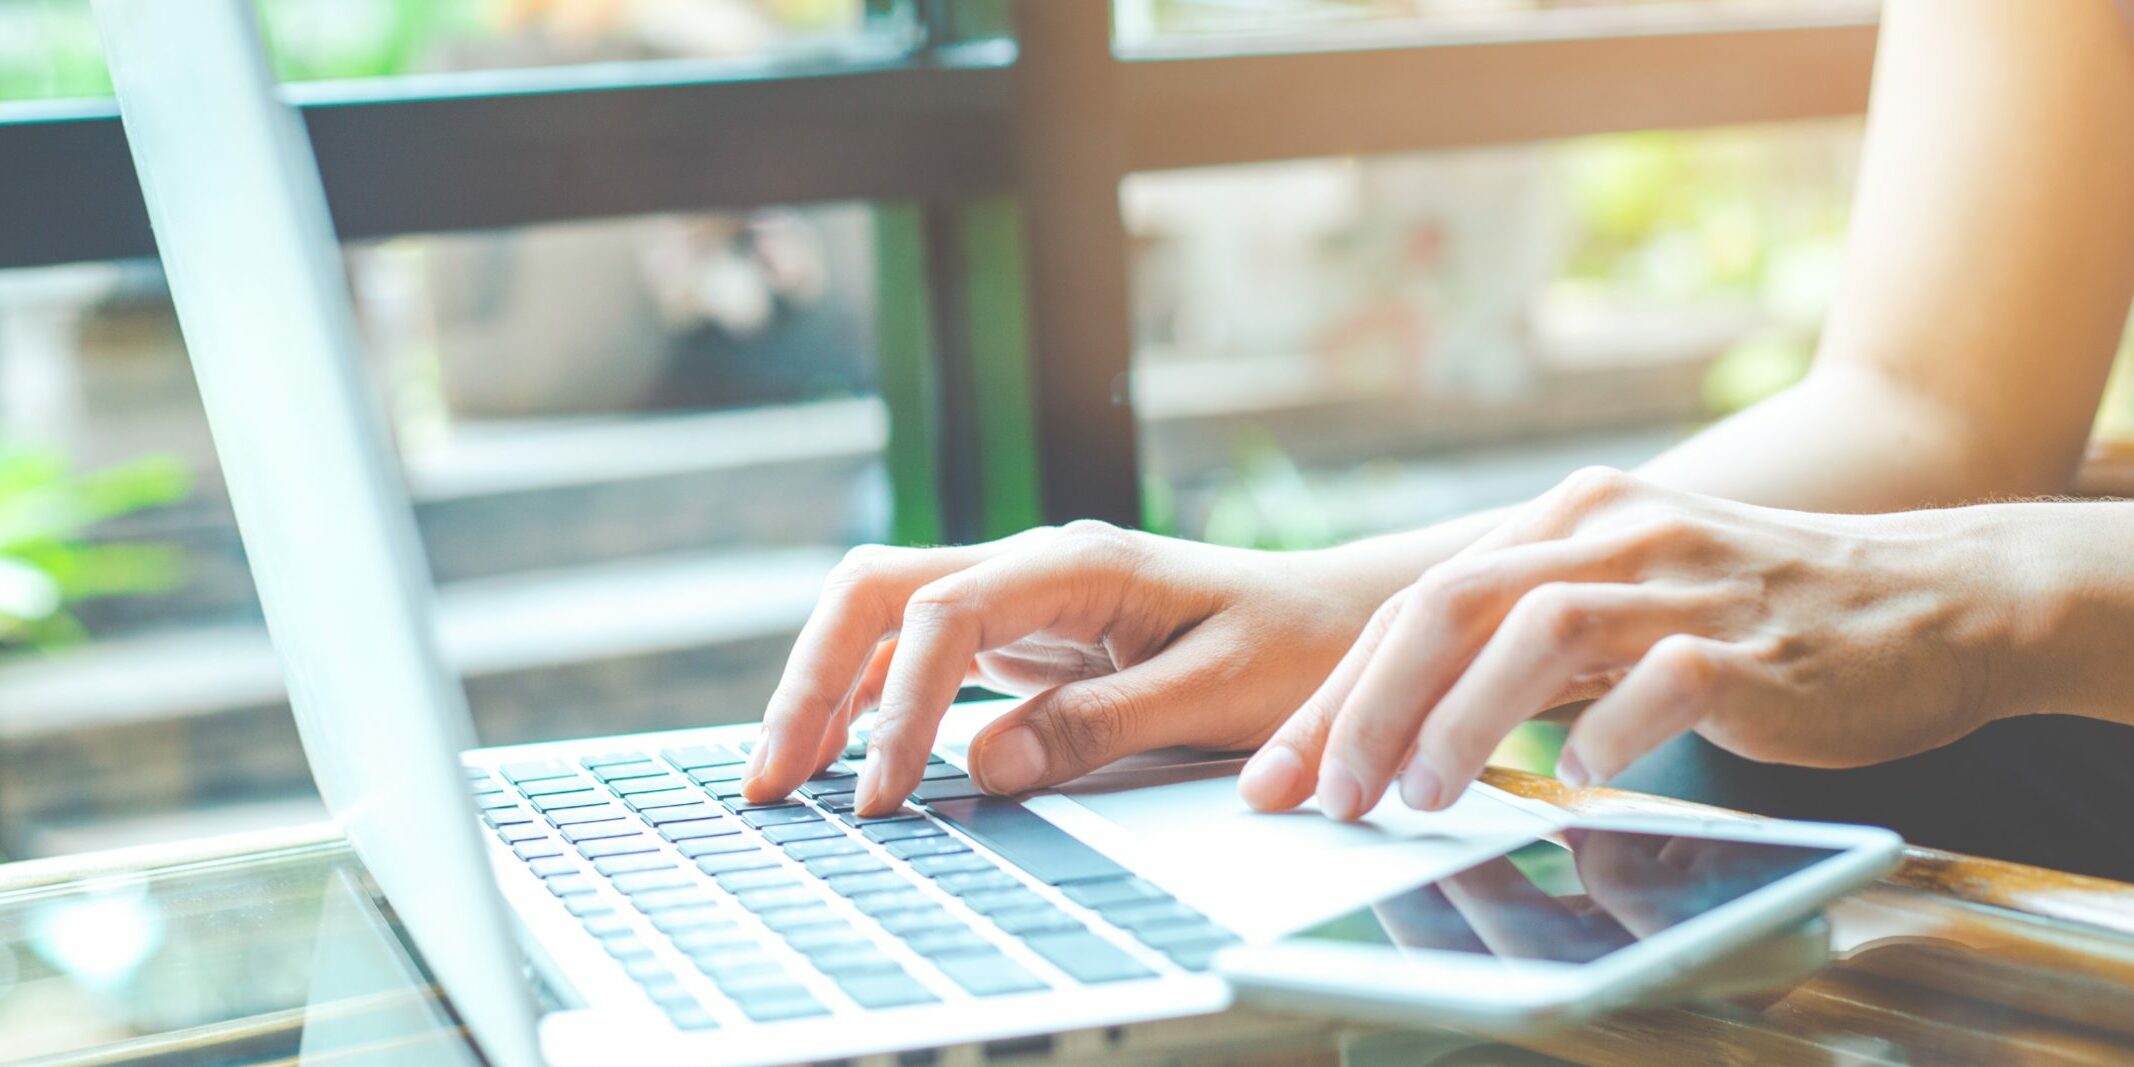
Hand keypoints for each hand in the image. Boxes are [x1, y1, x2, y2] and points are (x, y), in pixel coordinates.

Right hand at [743, 522, 1381, 814]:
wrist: (1343, 622)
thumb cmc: (1295, 651)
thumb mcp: (1214, 695)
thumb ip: (1100, 725)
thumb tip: (984, 765)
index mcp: (1078, 564)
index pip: (945, 613)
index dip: (900, 704)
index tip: (885, 794)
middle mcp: (1033, 566)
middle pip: (878, 591)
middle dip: (811, 678)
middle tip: (772, 777)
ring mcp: (1022, 596)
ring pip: (884, 617)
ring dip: (826, 689)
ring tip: (782, 779)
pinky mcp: (1025, 634)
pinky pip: (919, 652)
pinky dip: (871, 700)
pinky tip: (846, 756)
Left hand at [1238, 467, 2021, 819]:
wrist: (1932, 597)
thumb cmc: (1754, 612)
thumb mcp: (1621, 597)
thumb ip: (1524, 633)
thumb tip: (1405, 708)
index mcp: (1567, 518)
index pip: (1417, 602)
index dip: (1339, 692)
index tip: (1285, 772)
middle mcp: (1612, 531)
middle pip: (1449, 604)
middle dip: (1368, 707)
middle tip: (1329, 795)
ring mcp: (1684, 582)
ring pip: (1536, 628)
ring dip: (1461, 719)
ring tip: (1422, 796)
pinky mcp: (1754, 642)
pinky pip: (1662, 679)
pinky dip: (1606, 731)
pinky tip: (1581, 776)